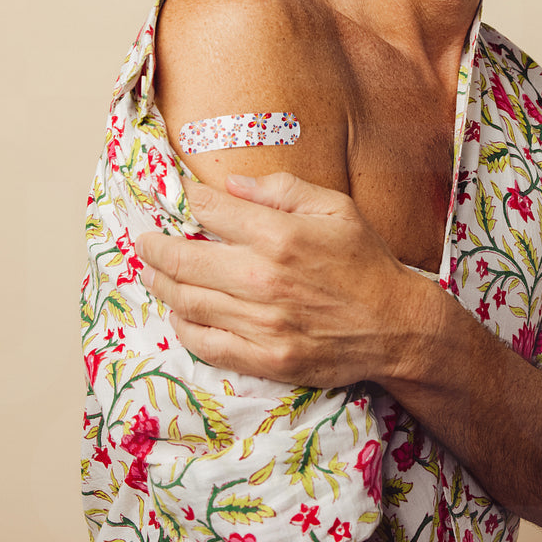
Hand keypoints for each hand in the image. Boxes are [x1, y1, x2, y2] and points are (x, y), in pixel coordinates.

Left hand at [135, 171, 434, 387]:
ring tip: (151, 272)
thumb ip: (282, 190)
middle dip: (155, 246)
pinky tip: (178, 314)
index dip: (190, 199)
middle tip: (144, 241)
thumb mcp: (336, 208)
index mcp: (280, 236)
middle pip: (185, 259)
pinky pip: (207, 344)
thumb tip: (231, 183)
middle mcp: (263, 280)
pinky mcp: (265, 358)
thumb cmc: (367, 262)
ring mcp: (262, 323)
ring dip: (161, 284)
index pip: (211, 210)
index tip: (182, 196)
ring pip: (188, 301)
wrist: (397, 326)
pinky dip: (184, 327)